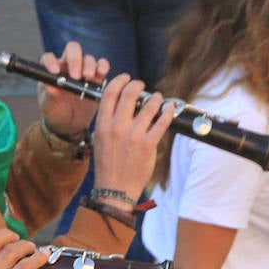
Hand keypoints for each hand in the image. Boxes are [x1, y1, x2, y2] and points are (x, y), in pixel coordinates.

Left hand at [37, 41, 108, 137]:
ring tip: (88, 78)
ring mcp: (83, 70)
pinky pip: (102, 66)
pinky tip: (102, 72)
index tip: (54, 72)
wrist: (69, 124)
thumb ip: (49, 95)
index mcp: (52, 70)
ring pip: (88, 58)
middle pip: (72, 50)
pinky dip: (103, 66)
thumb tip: (50, 85)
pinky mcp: (97, 78)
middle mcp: (68, 65)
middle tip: (76, 75)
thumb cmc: (55, 112)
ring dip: (89, 66)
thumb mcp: (48, 106)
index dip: (51, 61)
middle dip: (75, 59)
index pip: (49, 58)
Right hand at [89, 72, 175, 202]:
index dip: (120, 81)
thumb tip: (121, 103)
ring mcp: (133, 136)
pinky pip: (161, 122)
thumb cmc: (107, 165)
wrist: (115, 190)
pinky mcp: (148, 145)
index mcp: (102, 125)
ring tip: (157, 98)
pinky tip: (168, 108)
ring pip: (149, 105)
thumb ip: (108, 121)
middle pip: (130, 94)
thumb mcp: (100, 140)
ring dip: (155, 98)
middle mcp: (117, 128)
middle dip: (138, 85)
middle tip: (142, 86)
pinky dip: (167, 111)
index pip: (110, 93)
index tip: (126, 78)